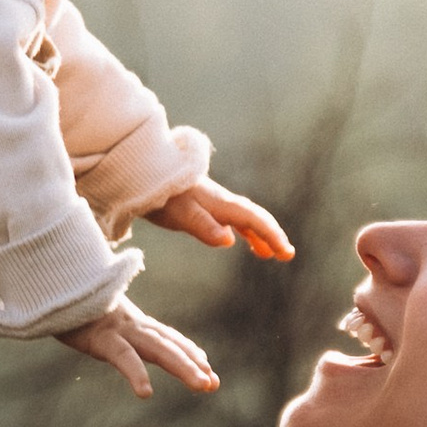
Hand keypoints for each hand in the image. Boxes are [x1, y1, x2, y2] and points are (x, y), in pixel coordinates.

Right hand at [55, 302, 220, 400]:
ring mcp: (117, 329)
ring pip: (157, 350)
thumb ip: (99, 319)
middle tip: (214, 384)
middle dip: (193, 364)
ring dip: (183, 367)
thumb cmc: (63, 296)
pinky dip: (135, 374)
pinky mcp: (100, 337)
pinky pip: (122, 357)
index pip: (163, 335)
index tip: (205, 362)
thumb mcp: (86, 310)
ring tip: (204, 385)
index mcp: (127, 320)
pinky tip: (145, 392)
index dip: (185, 348)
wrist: (45, 280)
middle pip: (167, 345)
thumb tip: (98, 324)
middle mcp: (129, 324)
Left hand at [146, 168, 295, 260]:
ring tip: (267, 254)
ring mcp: (210, 201)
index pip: (253, 220)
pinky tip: (234, 238)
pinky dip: (238, 229)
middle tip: (286, 255)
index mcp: (219, 203)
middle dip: (272, 235)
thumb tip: (228, 241)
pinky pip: (227, 217)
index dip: (272, 236)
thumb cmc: (159, 194)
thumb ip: (203, 226)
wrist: (139, 171)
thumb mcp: (180, 213)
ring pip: (241, 218)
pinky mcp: (199, 203)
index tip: (286, 253)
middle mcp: (219, 201)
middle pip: (253, 217)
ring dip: (257, 235)